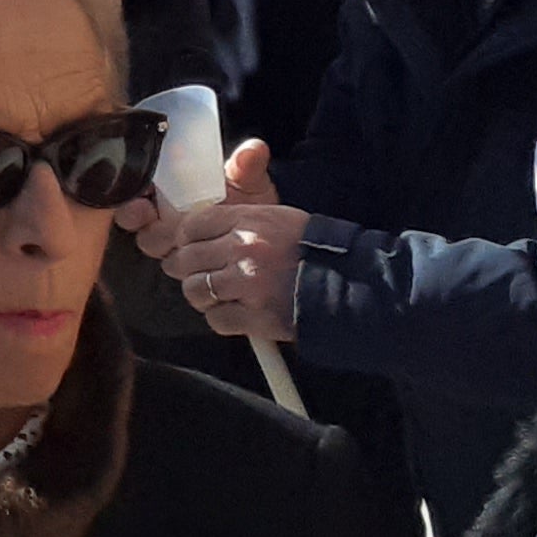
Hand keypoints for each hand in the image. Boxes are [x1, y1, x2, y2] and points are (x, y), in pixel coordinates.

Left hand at [129, 141, 299, 341]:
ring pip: (196, 290)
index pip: (191, 226)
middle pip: (187, 259)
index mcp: (247, 220)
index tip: (189, 246)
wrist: (352, 283)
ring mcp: (248, 284)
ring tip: (216, 294)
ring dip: (202, 295)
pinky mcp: (256, 317)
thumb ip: (237, 218)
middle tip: (197, 273)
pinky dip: (221, 318)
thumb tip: (199, 223)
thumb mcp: (276, 217)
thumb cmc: (312, 248)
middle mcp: (243, 249)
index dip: (184, 239)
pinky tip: (235, 313)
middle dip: (187, 268)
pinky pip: (217, 319)